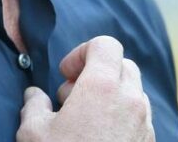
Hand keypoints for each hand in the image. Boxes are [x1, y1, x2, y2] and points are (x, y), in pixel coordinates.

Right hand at [16, 36, 153, 141]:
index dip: (82, 52)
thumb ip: (34, 105)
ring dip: (110, 97)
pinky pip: (139, 118)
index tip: (66, 75)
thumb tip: (35, 96)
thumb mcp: (33, 133)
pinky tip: (97, 139)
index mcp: (103, 86)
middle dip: (97, 73)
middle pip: (122, 65)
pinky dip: (121, 119)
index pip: (105, 44)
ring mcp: (145, 125)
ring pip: (133, 92)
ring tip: (84, 122)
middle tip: (72, 97)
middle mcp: (131, 100)